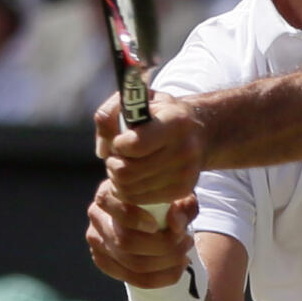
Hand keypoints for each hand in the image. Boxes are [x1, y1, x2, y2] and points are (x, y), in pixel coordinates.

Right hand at [86, 179, 198, 287]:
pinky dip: (160, 278)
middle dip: (163, 246)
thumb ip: (182, 207)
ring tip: (185, 254)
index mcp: (109, 192)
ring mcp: (97, 241)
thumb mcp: (180, 198)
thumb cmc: (167, 203)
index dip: (132, 218)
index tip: (156, 225)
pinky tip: (177, 268)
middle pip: (125, 241)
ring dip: (166, 263)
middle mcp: (97, 215)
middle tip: (187, 241)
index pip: (109, 204)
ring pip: (132, 264)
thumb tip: (174, 222)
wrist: (158, 219)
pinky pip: (133, 279)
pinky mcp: (103, 262)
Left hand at [94, 91, 208, 207]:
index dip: (118, 144)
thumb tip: (102, 150)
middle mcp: (185, 149)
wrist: (198, 131)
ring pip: (130, 189)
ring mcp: (186, 173)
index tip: (120, 140)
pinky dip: (128, 192)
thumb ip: (110, 114)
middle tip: (116, 157)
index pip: (135, 145)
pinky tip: (132, 179)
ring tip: (123, 166)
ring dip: (117, 180)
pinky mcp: (183, 190)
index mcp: (175, 121)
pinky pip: (140, 200)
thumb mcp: (136, 100)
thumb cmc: (159, 114)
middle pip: (127, 172)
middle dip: (113, 164)